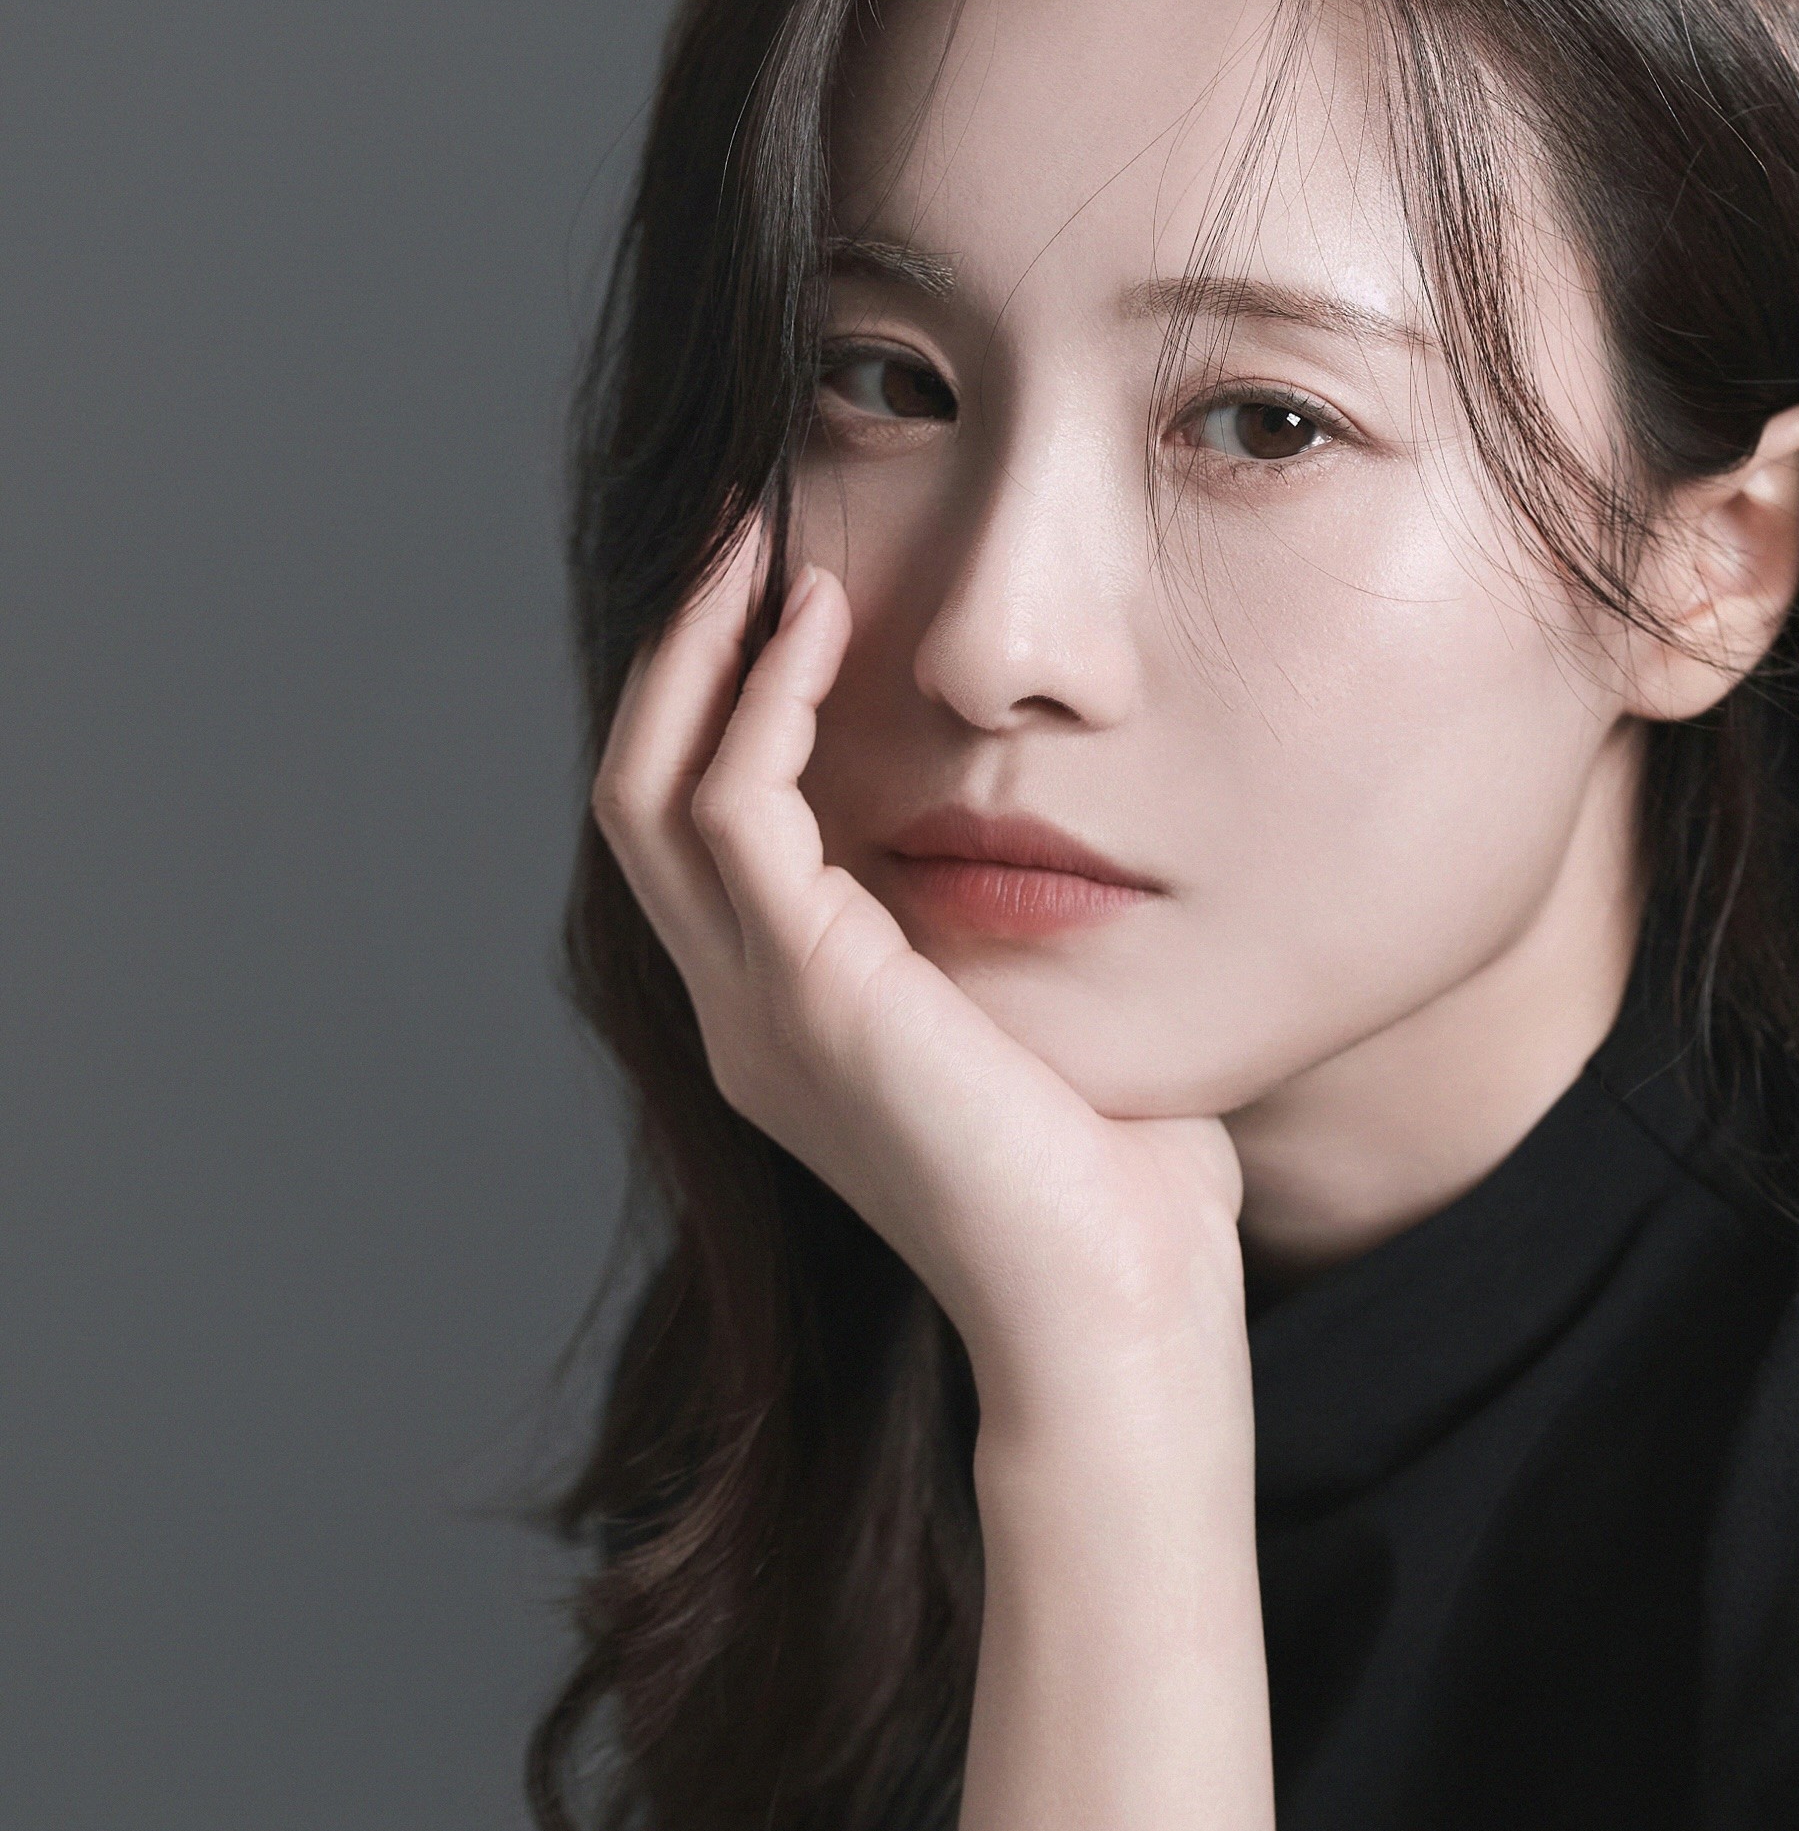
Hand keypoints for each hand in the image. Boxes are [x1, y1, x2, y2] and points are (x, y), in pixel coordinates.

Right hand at [589, 518, 1246, 1431]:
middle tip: (741, 523)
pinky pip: (732, 808)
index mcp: (786, 1028)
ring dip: (704, 649)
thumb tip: (1062, 837)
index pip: (695, 836)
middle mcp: (742, 1018)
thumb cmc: (1127, 1184)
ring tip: (769, 540)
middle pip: (638, 792)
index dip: (717, 704)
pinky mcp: (805, 996)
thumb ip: (1015, 931)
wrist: (1119, 1307)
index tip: (786, 588)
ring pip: (649, 787)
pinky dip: (763, 702)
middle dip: (681, 650)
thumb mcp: (1047, 1018)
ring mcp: (755, 1012)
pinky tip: (825, 625)